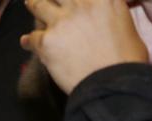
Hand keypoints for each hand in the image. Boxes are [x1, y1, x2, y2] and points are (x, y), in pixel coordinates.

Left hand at [20, 0, 147, 92]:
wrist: (111, 81)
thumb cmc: (124, 60)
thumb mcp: (126, 24)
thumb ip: (109, 13)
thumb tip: (101, 17)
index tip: (68, 0)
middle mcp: (80, 5)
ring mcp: (61, 22)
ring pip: (38, 5)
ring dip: (33, 4)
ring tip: (30, 4)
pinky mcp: (46, 41)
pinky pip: (30, 37)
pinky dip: (27, 40)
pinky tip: (26, 42)